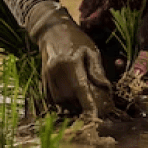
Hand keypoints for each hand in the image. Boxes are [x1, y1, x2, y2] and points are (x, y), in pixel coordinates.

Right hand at [25, 3, 114, 117]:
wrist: (52, 31)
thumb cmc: (76, 40)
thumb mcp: (91, 50)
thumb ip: (97, 70)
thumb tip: (105, 88)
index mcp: (71, 62)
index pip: (81, 88)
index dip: (88, 105)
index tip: (96, 117)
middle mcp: (56, 71)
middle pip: (70, 98)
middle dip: (82, 104)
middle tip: (93, 103)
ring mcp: (47, 77)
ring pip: (61, 101)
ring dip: (72, 104)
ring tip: (82, 99)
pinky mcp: (42, 80)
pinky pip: (52, 99)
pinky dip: (63, 102)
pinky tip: (71, 97)